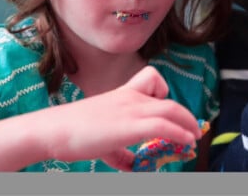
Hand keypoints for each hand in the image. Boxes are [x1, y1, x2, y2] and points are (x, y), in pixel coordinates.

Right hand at [31, 66, 201, 170]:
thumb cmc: (72, 133)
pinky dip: (180, 133)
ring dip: (188, 124)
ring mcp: (131, 109)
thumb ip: (122, 153)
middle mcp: (129, 98)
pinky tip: (186, 143)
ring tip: (194, 138)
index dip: (165, 93)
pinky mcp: (130, 125)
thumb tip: (136, 167)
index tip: (171, 112)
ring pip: (171, 110)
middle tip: (193, 130)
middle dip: (185, 116)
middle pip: (169, 100)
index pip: (152, 80)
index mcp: (122, 94)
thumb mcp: (103, 141)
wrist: (54, 130)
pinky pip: (164, 126)